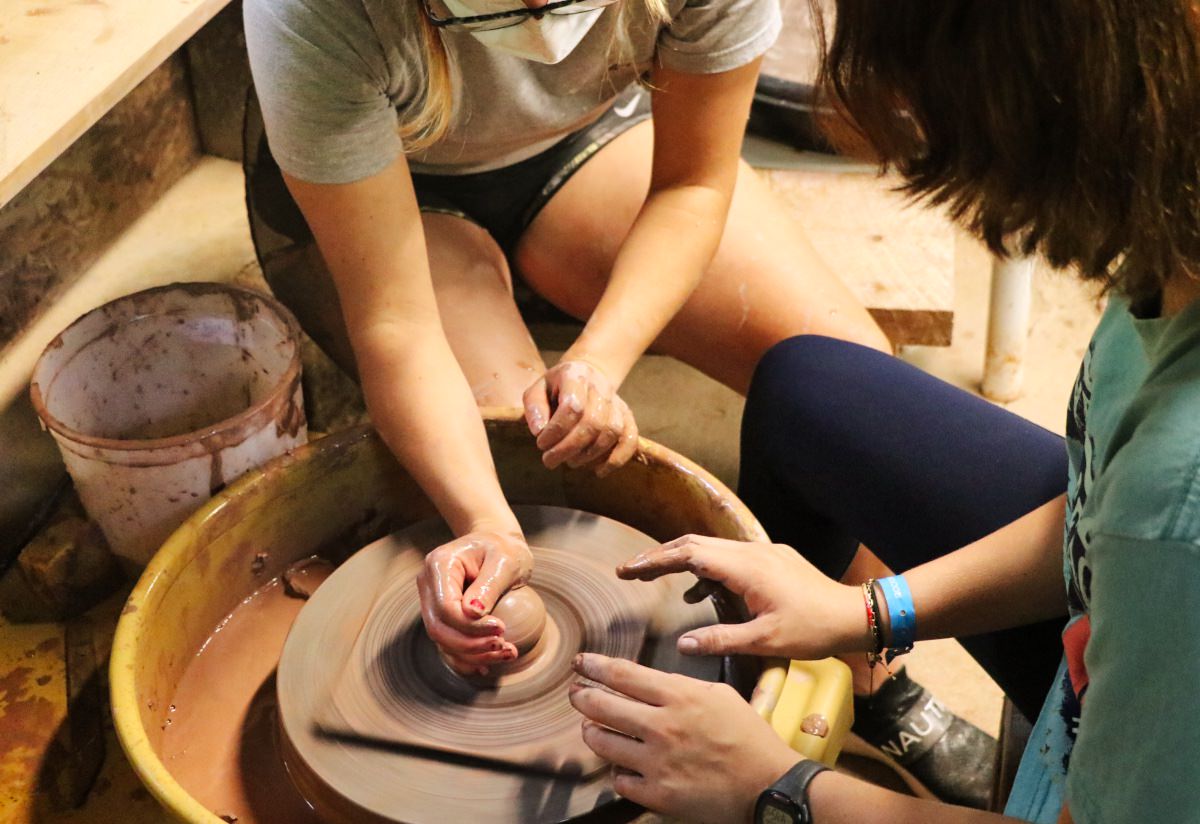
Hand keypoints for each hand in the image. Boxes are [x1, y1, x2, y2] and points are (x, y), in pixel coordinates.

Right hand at [416, 530, 533, 675]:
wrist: (498, 546)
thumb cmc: (503, 549)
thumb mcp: (504, 560)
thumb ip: (488, 585)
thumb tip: (472, 614)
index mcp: (439, 565)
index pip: (445, 607)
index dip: (470, 626)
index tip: (501, 629)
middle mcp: (429, 584)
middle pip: (438, 628)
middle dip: (470, 646)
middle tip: (503, 646)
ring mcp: (432, 602)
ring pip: (442, 641)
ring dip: (472, 656)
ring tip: (506, 653)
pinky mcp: (442, 617)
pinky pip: (448, 644)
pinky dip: (466, 659)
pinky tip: (487, 665)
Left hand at [523, 359, 637, 475]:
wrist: (585, 375)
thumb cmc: (556, 388)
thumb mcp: (537, 390)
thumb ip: (534, 407)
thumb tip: (538, 430)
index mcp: (576, 375)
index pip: (572, 406)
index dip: (556, 431)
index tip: (541, 444)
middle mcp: (601, 387)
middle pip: (593, 422)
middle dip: (569, 448)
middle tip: (550, 460)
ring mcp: (617, 402)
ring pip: (612, 432)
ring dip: (589, 454)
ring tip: (570, 462)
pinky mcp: (627, 417)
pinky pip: (630, 440)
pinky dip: (616, 459)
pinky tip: (598, 471)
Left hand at [569, 653, 800, 822]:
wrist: (768, 785)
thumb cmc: (749, 737)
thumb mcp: (720, 695)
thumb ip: (683, 687)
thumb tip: (652, 684)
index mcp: (679, 696)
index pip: (622, 675)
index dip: (595, 666)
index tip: (580, 663)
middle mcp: (662, 726)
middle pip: (601, 706)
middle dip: (582, 697)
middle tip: (576, 694)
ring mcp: (657, 762)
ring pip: (602, 743)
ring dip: (593, 733)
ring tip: (593, 729)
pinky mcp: (658, 794)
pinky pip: (619, 781)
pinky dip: (619, 773)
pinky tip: (625, 767)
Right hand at [618, 535, 868, 660]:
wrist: (855, 615)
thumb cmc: (812, 630)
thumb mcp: (764, 642)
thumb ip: (720, 639)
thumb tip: (682, 643)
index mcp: (745, 568)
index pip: (688, 554)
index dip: (654, 561)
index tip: (627, 570)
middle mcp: (751, 552)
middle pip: (694, 543)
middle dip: (659, 555)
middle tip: (630, 571)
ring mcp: (763, 552)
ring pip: (711, 548)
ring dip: (681, 559)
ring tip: (655, 577)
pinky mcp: (772, 559)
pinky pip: (729, 556)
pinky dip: (706, 568)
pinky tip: (697, 592)